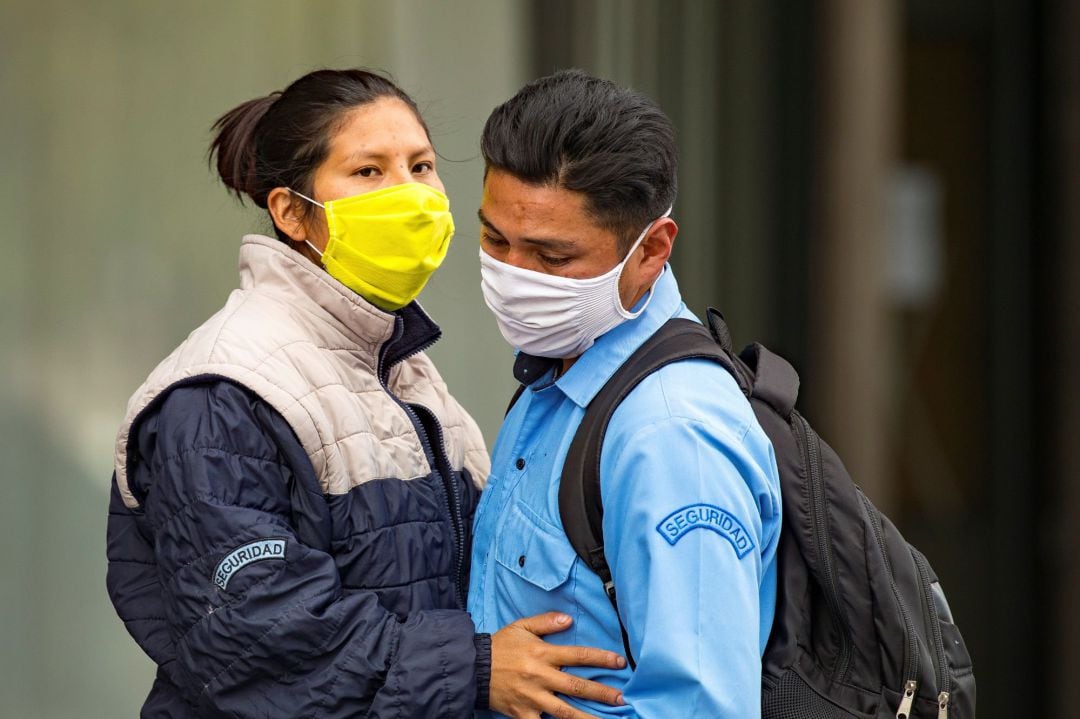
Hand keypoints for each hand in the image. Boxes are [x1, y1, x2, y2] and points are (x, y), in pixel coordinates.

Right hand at [489, 612, 626, 718]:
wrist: (473, 667)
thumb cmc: (500, 645)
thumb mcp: (521, 626)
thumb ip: (546, 622)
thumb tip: (569, 620)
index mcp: (542, 653)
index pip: (578, 655)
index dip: (601, 658)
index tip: (620, 662)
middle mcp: (540, 676)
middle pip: (577, 686)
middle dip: (602, 692)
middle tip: (621, 698)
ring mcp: (532, 697)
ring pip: (565, 711)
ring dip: (587, 718)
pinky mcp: (522, 713)